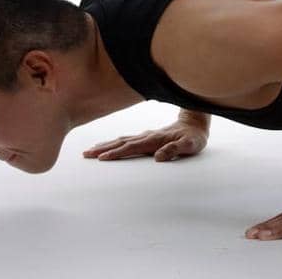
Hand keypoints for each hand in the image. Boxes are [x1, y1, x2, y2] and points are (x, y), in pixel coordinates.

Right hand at [83, 121, 207, 161]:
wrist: (196, 123)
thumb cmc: (193, 137)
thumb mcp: (190, 145)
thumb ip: (175, 149)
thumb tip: (159, 157)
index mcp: (155, 139)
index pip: (132, 147)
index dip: (117, 153)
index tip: (102, 158)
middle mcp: (147, 136)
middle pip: (121, 142)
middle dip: (103, 148)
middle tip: (86, 154)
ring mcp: (146, 136)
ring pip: (121, 140)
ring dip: (105, 145)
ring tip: (90, 150)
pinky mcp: (146, 137)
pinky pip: (126, 139)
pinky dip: (114, 142)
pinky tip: (106, 145)